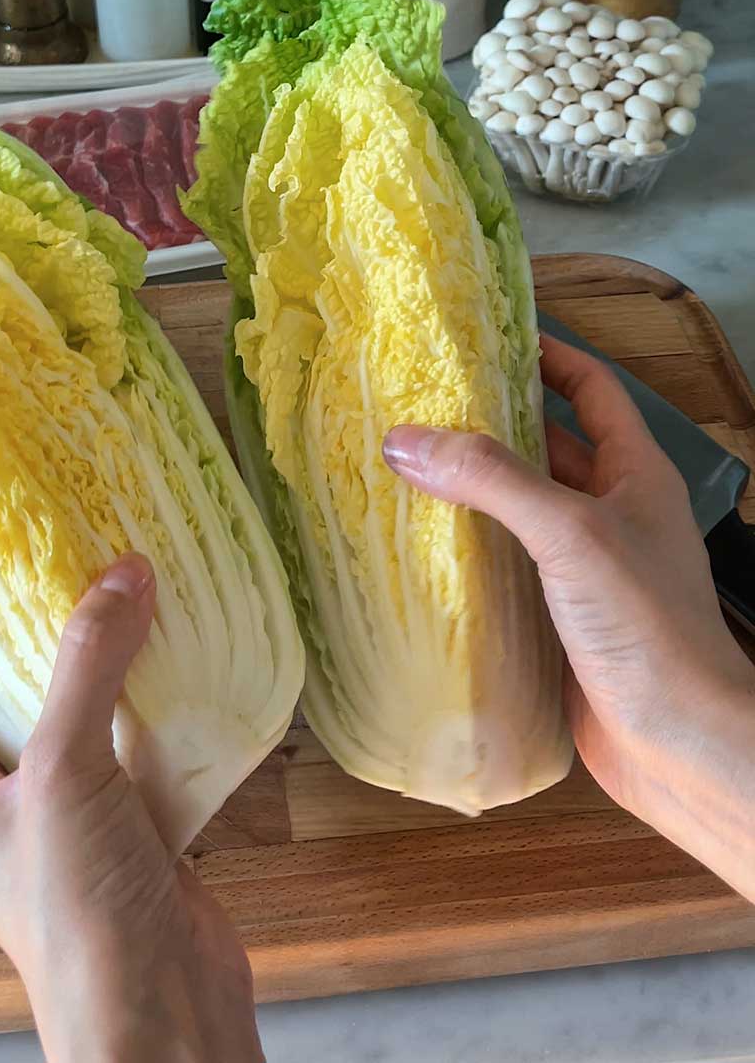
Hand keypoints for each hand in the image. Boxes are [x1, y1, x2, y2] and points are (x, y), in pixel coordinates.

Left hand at [0, 555, 263, 1062]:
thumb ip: (88, 666)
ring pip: (91, 727)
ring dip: (113, 673)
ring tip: (135, 599)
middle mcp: (14, 810)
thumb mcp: (62, 770)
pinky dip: (167, 715)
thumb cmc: (75, 908)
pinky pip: (148, 757)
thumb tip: (123, 572)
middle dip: (40, 642)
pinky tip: (190, 667)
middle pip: (14, 707)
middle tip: (69, 569)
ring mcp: (80, 824)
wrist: (159, 1013)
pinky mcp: (143, 835)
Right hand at [383, 335, 754, 899]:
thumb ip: (491, 479)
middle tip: (416, 404)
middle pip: (548, 448)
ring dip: (471, 492)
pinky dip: (468, 556)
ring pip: (523, 513)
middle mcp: (614, 514)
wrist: (680, 745)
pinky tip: (417, 553)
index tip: (483, 334)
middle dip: (489, 424)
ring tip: (400, 468)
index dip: (546, 354)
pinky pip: (510, 571)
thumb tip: (404, 439)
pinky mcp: (561, 623)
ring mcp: (588, 571)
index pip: (591, 389)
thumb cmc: (645, 625)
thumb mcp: (570, 533)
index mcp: (635, 473)